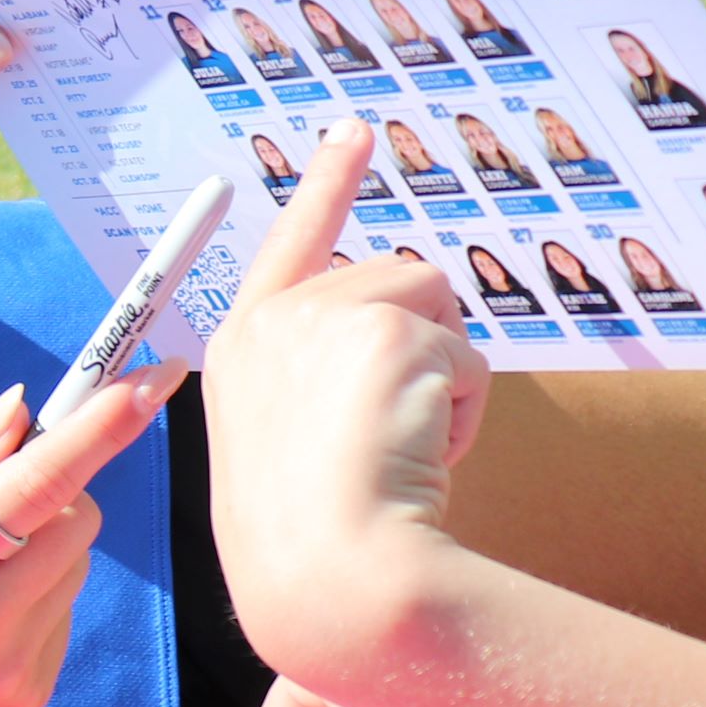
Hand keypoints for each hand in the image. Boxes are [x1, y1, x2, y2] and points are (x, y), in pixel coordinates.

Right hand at [0, 365, 179, 706]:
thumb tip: (17, 416)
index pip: (33, 485)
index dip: (98, 429)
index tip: (152, 380)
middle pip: (75, 520)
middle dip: (50, 494)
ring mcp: (6, 669)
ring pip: (75, 567)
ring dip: (38, 552)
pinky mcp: (24, 699)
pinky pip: (62, 617)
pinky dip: (30, 603)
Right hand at [197, 117, 490, 690]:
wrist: (330, 575)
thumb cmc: (315, 543)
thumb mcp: (297, 443)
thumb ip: (330, 378)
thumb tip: (414, 342)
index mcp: (242, 350)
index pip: (290, 243)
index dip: (326, 183)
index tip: (352, 131)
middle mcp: (271, 321)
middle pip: (393, 277)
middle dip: (421, 344)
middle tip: (395, 434)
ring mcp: (319, 318)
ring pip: (434, 303)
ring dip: (442, 375)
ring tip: (400, 447)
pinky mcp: (379, 330)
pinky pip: (463, 353)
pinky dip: (459, 408)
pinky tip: (418, 453)